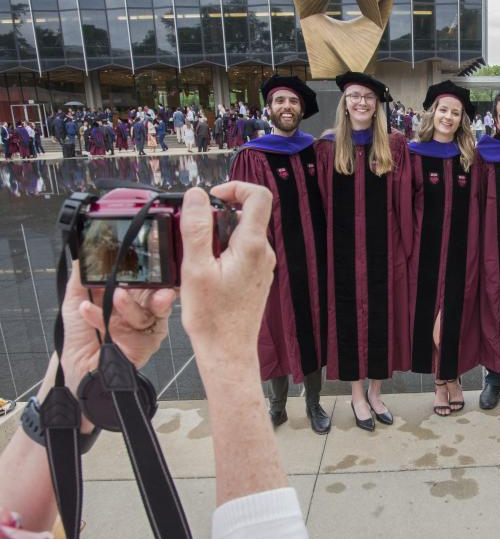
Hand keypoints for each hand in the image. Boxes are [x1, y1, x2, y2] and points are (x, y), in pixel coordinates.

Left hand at [59, 261, 174, 385]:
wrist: (75, 363)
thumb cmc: (79, 332)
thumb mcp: (76, 295)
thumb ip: (84, 273)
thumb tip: (86, 248)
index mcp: (133, 295)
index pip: (150, 280)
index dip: (155, 272)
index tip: (154, 263)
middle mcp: (142, 310)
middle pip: (160, 295)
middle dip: (158, 291)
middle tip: (151, 286)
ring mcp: (145, 328)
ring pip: (148, 314)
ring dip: (130, 305)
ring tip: (116, 296)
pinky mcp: (145, 345)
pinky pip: (134, 332)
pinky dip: (107, 320)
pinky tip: (88, 311)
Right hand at [179, 183, 274, 364]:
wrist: (227, 351)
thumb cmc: (213, 318)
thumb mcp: (196, 268)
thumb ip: (197, 228)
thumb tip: (197, 195)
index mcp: (252, 246)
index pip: (259, 196)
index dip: (236, 187)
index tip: (212, 197)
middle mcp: (263, 253)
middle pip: (247, 214)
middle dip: (219, 214)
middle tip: (195, 231)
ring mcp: (262, 266)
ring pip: (242, 235)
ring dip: (219, 235)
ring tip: (197, 256)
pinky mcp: (256, 278)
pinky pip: (242, 253)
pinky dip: (223, 252)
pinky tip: (206, 271)